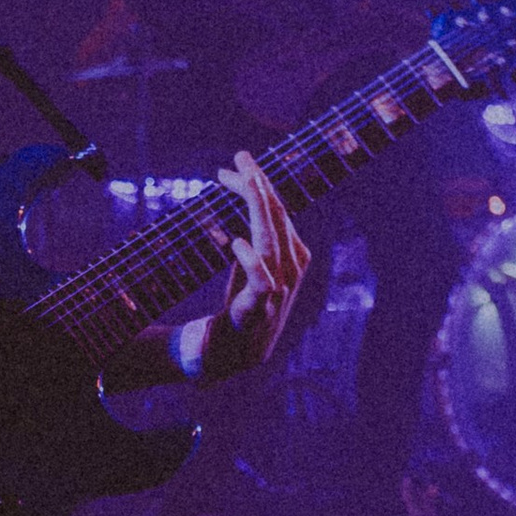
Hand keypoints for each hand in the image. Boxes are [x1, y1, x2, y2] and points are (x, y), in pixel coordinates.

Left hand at [188, 149, 310, 380]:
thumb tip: (250, 192)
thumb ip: (257, 237)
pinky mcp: (258, 315)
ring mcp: (278, 294)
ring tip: (245, 182)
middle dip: (260, 185)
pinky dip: (253, 262)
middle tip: (240, 158)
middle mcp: (291, 272)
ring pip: (274, 244)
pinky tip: (237, 242)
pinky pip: (263, 284)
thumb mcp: (248, 268)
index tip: (235, 163)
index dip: (259, 185)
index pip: (278, 212)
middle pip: (278, 220)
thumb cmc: (235, 310)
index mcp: (293, 258)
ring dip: (259, 210)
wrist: (222, 358)